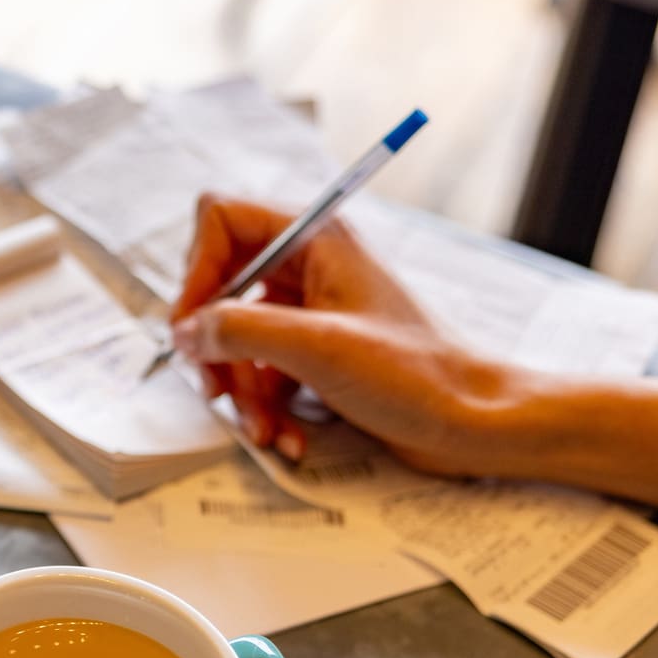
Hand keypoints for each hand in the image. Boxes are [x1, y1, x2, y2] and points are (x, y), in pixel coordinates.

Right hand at [168, 196, 511, 477]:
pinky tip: (287, 435)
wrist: (472, 423)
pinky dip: (266, 406)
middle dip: (219, 349)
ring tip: (265, 427)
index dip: (197, 272)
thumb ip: (240, 330)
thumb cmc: (418, 375)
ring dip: (241, 389)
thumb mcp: (318, 348)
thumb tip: (186, 331)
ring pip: (238, 338)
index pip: (222, 221)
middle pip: (222, 290)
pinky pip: (263, 370)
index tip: (194, 327)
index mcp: (316, 238)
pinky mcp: (317, 352)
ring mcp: (312, 310)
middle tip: (220, 389)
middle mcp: (310, 265)